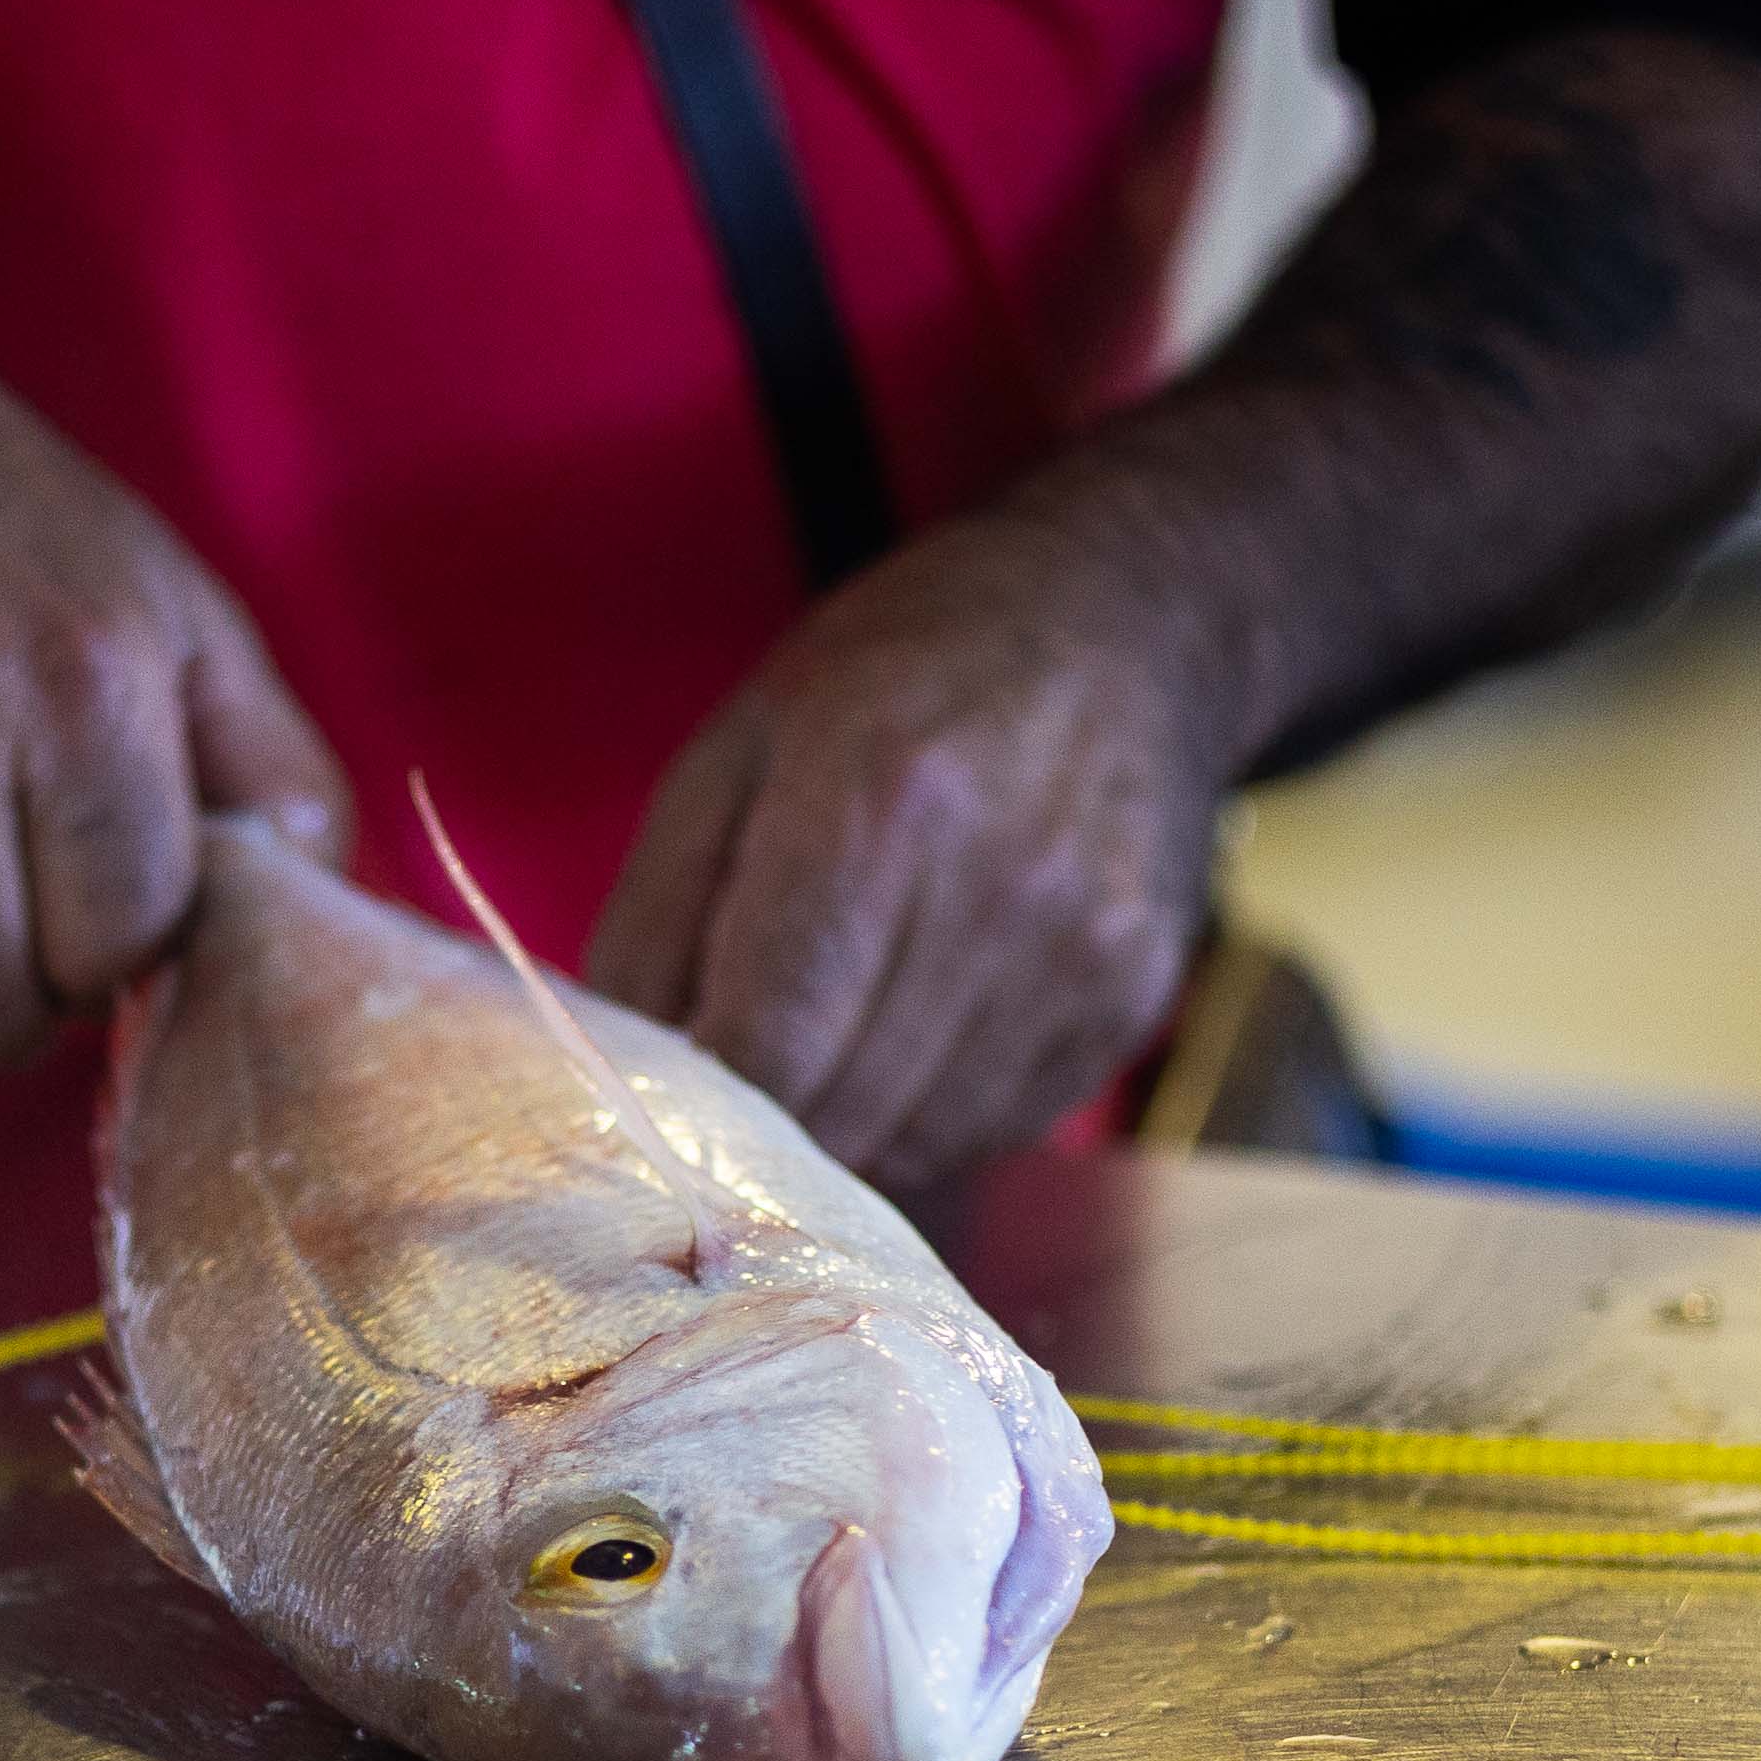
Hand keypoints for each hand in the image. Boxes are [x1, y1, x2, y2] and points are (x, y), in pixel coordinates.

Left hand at [589, 505, 1246, 1190]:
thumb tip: (629, 1078)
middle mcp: (997, 889)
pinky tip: (917, 1025)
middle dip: (768, 1119)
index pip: (765, 1050)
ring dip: (849, 1124)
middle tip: (743, 1060)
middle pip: (841, 1113)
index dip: (703, 1098)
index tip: (678, 1084)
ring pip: (915, 1143)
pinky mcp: (1132, 999)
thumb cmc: (899, 675)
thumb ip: (657, 919)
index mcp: (876, 804)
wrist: (1123, 617)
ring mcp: (1082, 954)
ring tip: (835, 1033)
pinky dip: (929, 1112)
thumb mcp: (736, 748)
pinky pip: (992, 1128)